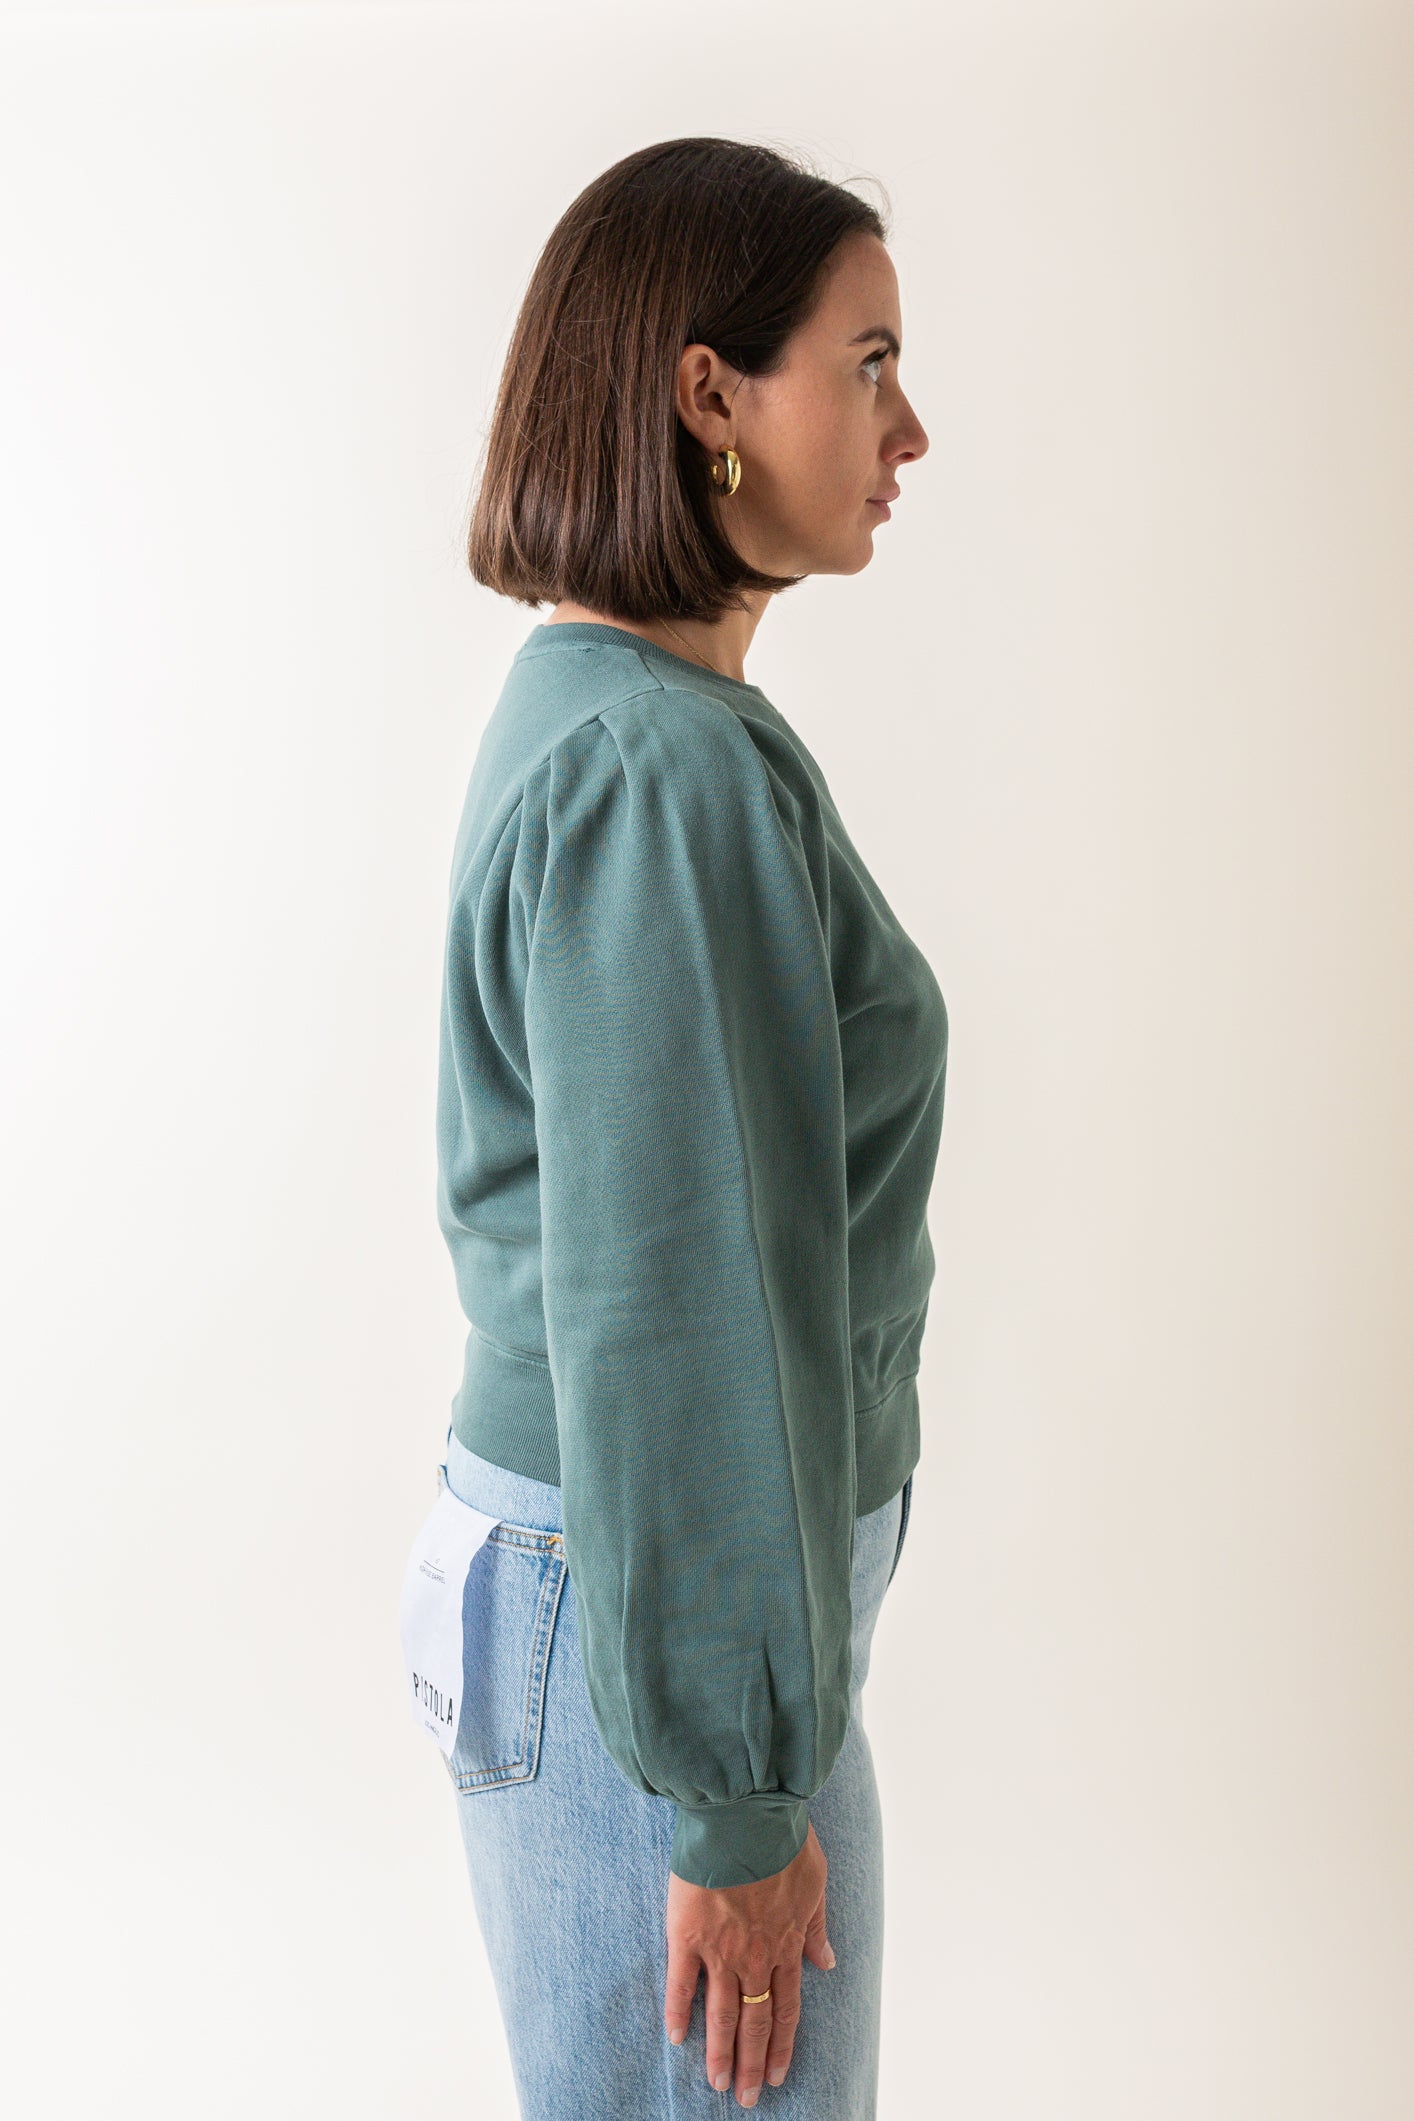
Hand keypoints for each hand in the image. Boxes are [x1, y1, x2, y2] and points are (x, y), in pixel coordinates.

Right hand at [664, 1818, 835, 2105]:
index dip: (783, 2046)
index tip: (779, 2074)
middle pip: (755, 2022)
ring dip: (720, 2053)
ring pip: (721, 2014)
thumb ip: (818, 1927)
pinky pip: (681, 1983)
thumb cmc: (783, 1840)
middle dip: (752, 2064)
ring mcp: (721, 1950)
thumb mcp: (816, 1883)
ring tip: (717, 2084)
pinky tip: (676, 2038)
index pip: (788, 2009)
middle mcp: (756, 1957)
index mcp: (787, 1944)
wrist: (746, 1815)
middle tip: (747, 2098)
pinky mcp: (688, 1935)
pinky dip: (678, 2012)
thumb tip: (828, 1962)